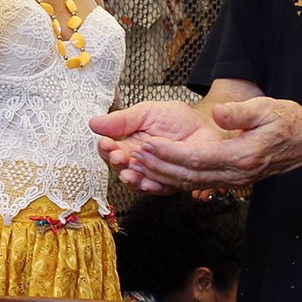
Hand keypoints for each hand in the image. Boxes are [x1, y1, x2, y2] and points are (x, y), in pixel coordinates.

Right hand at [92, 101, 228, 192]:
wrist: (207, 127)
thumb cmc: (178, 119)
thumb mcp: (147, 112)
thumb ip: (121, 120)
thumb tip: (94, 123)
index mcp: (128, 144)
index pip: (110, 150)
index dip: (106, 148)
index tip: (106, 143)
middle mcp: (138, 162)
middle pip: (119, 168)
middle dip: (117, 164)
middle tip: (118, 157)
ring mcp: (153, 174)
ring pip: (135, 182)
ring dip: (131, 179)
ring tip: (130, 173)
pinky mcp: (169, 183)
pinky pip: (158, 189)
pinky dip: (152, 187)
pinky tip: (148, 182)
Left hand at [96, 96, 301, 191]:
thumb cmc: (288, 121)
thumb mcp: (267, 108)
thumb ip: (240, 112)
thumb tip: (220, 113)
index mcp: (243, 155)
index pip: (197, 158)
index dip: (169, 154)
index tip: (146, 144)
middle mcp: (237, 172)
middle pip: (189, 176)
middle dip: (157, 167)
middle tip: (131, 157)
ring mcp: (235, 179)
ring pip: (191, 183)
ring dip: (162, 176)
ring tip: (137, 166)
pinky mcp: (232, 179)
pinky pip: (199, 184)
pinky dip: (176, 180)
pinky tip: (157, 173)